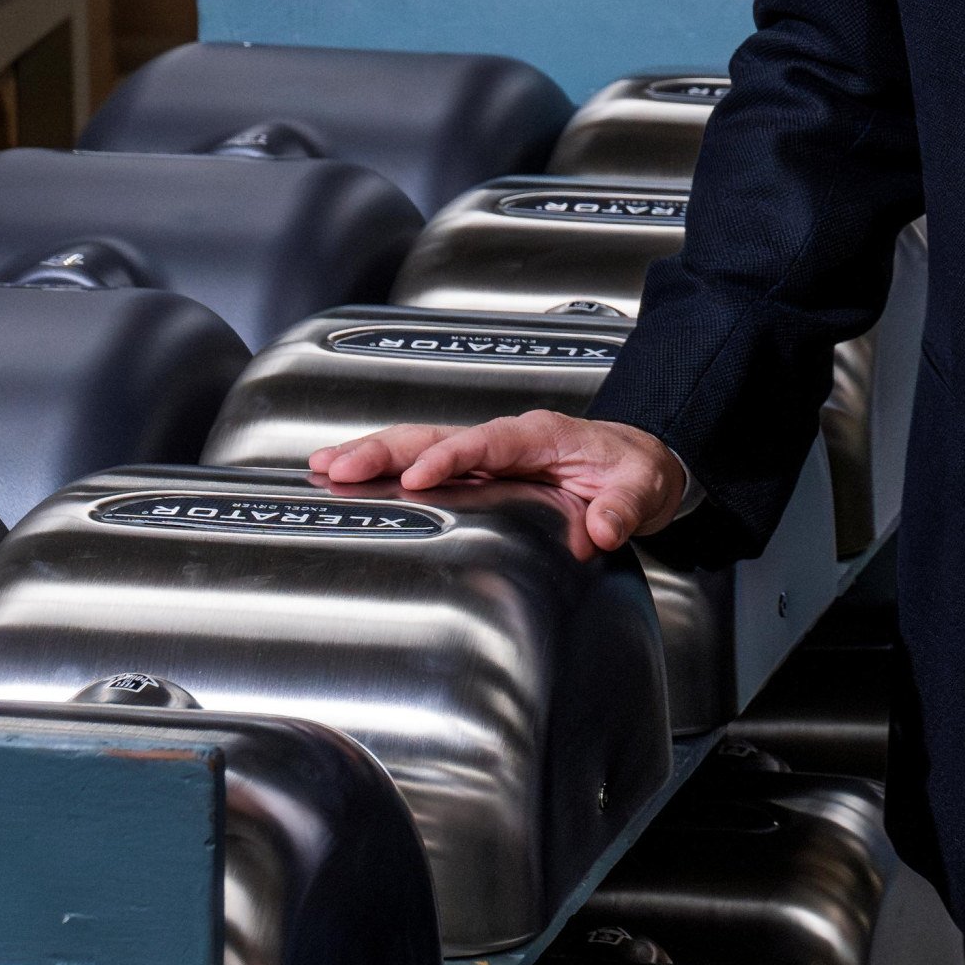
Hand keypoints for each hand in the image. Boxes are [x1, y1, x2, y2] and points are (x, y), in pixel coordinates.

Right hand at [308, 411, 690, 561]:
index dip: (451, 457)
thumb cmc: (633, 470)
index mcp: (540, 436)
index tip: (418, 477)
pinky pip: (425, 464)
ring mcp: (486, 453)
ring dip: (372, 455)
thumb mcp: (640, 488)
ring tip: (323, 467)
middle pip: (436, 437)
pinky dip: (385, 469)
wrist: (637, 462)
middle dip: (385, 450)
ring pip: (420, 445)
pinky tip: (348, 477)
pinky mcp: (475, 470)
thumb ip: (621, 506)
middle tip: (338, 466)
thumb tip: (604, 529)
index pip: (487, 442)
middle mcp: (505, 438)